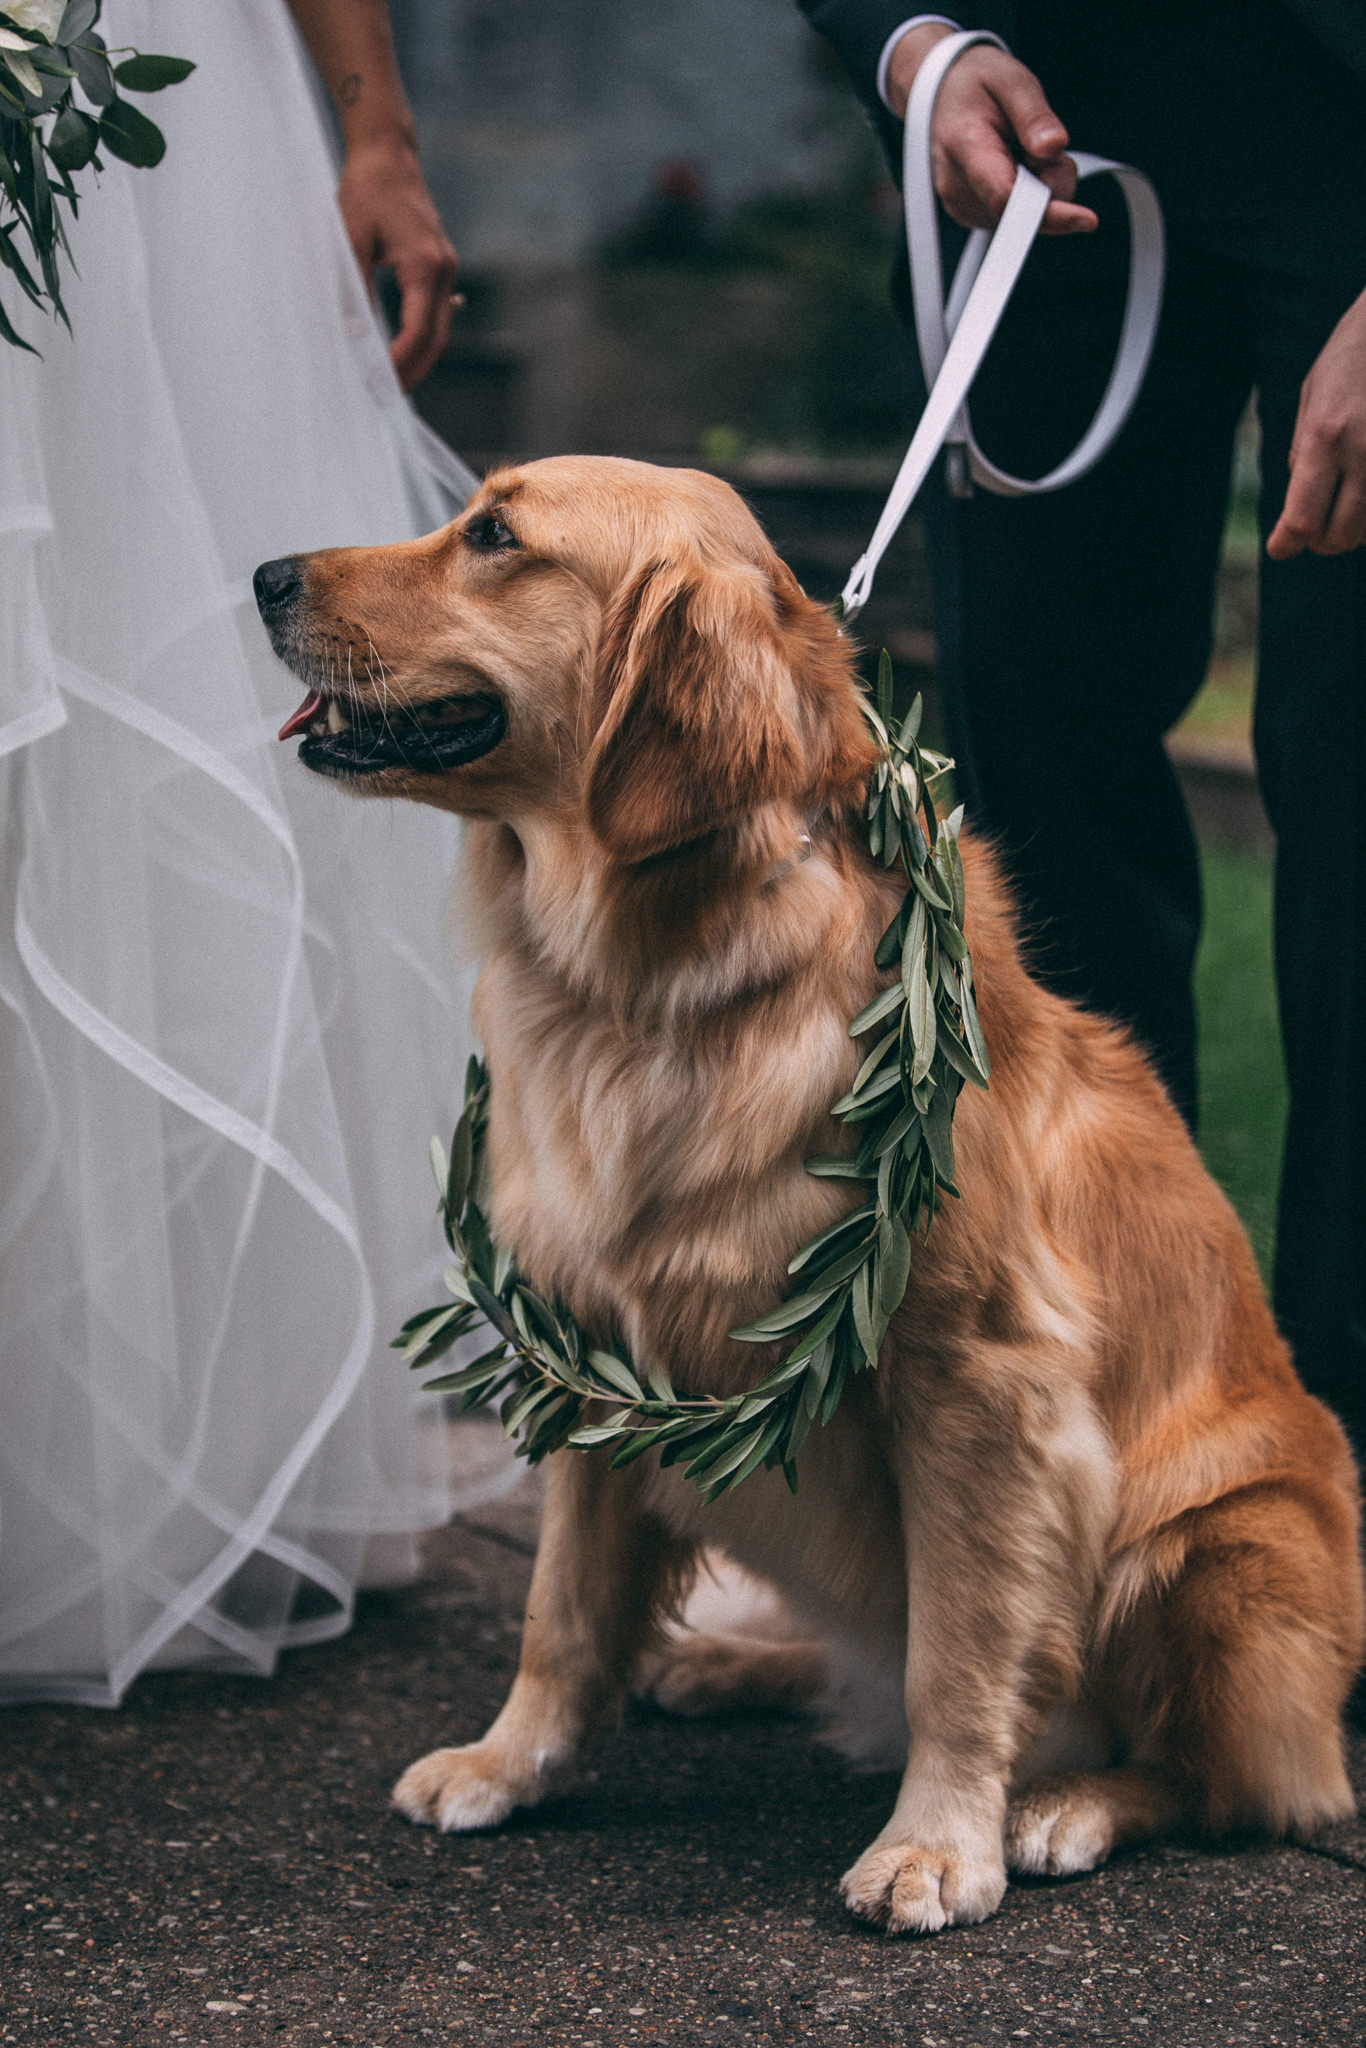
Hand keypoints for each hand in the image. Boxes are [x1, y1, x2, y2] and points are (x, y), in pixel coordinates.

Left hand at [337, 135, 458, 391]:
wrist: (388, 154)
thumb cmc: (365, 191)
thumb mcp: (350, 240)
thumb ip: (353, 289)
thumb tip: (351, 336)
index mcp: (425, 265)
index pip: (417, 332)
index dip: (397, 364)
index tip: (375, 382)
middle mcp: (444, 269)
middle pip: (438, 340)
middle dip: (413, 372)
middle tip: (386, 398)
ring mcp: (447, 268)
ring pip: (442, 330)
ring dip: (420, 359)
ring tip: (392, 383)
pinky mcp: (442, 265)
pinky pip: (438, 313)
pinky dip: (423, 339)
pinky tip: (402, 354)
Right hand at [885, 23, 1096, 237]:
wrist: (940, 92)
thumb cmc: (976, 83)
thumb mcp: (1011, 80)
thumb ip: (1033, 115)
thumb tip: (1053, 148)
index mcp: (966, 149)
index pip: (1007, 198)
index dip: (1049, 212)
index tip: (1087, 219)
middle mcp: (958, 187)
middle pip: (1023, 211)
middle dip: (1050, 183)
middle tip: (1040, 142)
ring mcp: (962, 205)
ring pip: (1022, 218)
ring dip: (1039, 187)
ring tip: (1021, 149)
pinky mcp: (969, 213)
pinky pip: (1013, 216)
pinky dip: (1026, 193)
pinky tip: (1013, 164)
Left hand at [1267, 290, 1365, 559]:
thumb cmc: (1352, 355)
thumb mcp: (1313, 397)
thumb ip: (1304, 452)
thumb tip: (1298, 502)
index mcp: (1325, 437)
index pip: (1302, 521)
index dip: (1287, 543)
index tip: (1280, 547)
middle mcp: (1363, 452)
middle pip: (1339, 536)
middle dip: (1322, 540)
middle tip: (1316, 529)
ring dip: (1354, 530)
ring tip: (1343, 509)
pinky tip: (1364, 498)